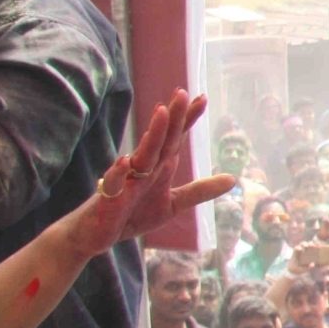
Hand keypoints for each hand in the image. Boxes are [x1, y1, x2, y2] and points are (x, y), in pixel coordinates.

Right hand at [60, 92, 233, 257]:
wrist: (95, 235)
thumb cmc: (132, 214)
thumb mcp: (172, 203)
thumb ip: (199, 191)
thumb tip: (232, 179)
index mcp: (158, 166)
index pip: (175, 138)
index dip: (188, 119)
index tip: (202, 97)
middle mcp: (143, 168)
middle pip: (161, 139)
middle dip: (173, 116)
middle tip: (182, 92)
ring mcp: (125, 180)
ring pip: (142, 154)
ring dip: (152, 134)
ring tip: (162, 112)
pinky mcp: (109, 198)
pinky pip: (113, 183)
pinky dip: (118, 173)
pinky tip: (125, 162)